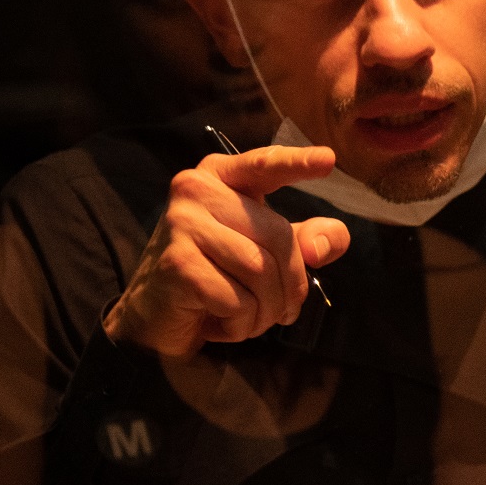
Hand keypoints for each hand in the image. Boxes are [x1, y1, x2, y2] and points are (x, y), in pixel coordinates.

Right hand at [104, 145, 348, 357]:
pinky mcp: (178, 263)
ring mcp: (183, 224)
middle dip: (291, 286)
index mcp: (221, 177)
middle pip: (280, 236)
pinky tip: (220, 322)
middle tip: (282, 311)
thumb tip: (327, 242)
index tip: (329, 159)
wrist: (156, 317)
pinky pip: (238, 301)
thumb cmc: (216, 277)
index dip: (296, 163)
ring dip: (266, 311)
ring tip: (248, 318)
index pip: (264, 167)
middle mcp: (196, 190)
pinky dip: (241, 325)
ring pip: (261, 271)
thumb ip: (304, 242)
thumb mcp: (266, 254)